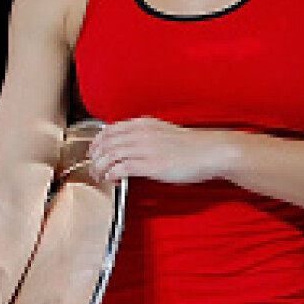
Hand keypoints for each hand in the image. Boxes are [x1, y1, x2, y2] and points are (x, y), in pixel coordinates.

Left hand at [86, 117, 230, 185]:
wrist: (210, 151)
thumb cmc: (192, 146)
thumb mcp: (165, 132)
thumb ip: (147, 135)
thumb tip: (133, 144)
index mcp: (144, 124)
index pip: (111, 129)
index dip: (98, 141)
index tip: (93, 150)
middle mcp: (142, 134)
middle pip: (107, 142)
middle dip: (95, 156)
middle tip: (92, 167)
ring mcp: (147, 149)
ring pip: (111, 155)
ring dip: (100, 167)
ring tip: (98, 175)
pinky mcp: (152, 165)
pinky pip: (123, 168)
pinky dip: (112, 173)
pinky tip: (111, 179)